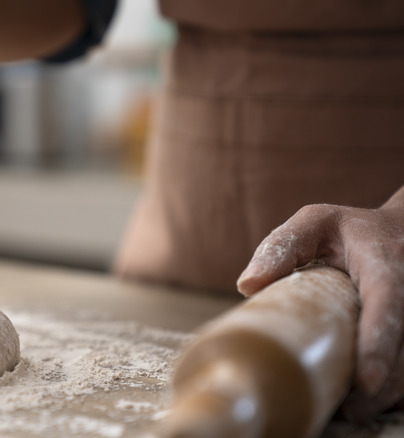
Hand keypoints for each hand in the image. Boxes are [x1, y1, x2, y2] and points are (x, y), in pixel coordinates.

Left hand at [237, 187, 403, 420]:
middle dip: (385, 381)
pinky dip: (395, 385)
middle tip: (353, 408)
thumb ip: (283, 246)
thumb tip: (247, 285)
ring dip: (391, 390)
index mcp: (385, 263)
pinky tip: (368, 399)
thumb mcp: (316, 222)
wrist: (400, 231)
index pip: (388, 303)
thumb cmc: (349, 230)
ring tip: (354, 409)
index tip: (366, 380)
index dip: (379, 342)